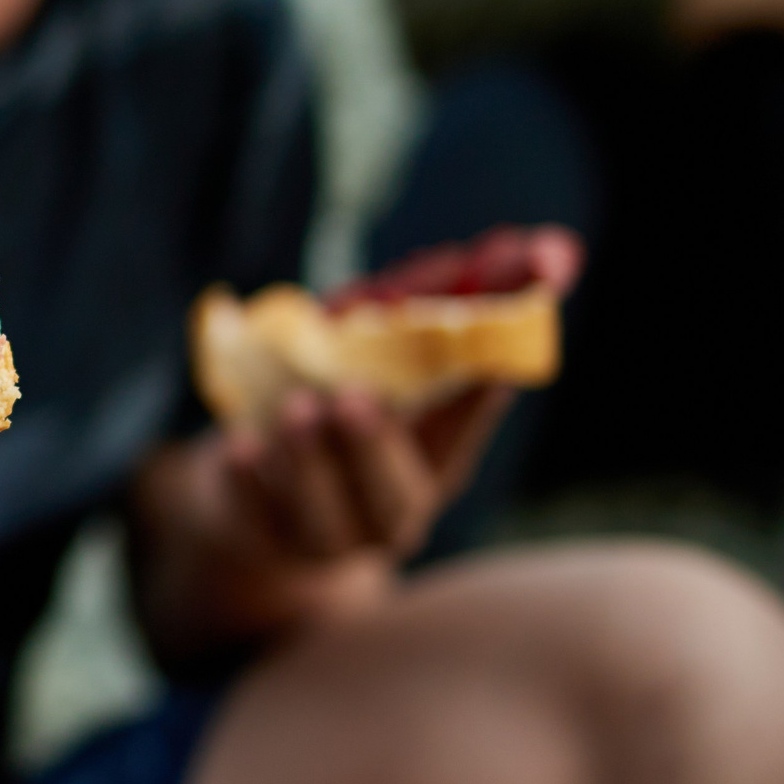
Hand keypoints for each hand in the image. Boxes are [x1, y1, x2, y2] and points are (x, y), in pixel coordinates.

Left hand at [134, 228, 580, 664]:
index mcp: (436, 453)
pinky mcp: (261, 536)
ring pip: (326, 518)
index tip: (500, 328)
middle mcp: (389, 505)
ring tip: (295, 409)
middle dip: (375, 449)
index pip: (471, 412)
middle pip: (395, 498)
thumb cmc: (333, 393)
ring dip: (310, 462)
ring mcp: (325, 532)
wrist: (249, 479)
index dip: (488, 369)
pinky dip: (250, 483)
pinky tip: (242, 450)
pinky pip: (256, 519)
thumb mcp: (377, 337)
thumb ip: (443, 294)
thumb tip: (541, 247)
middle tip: (352, 399)